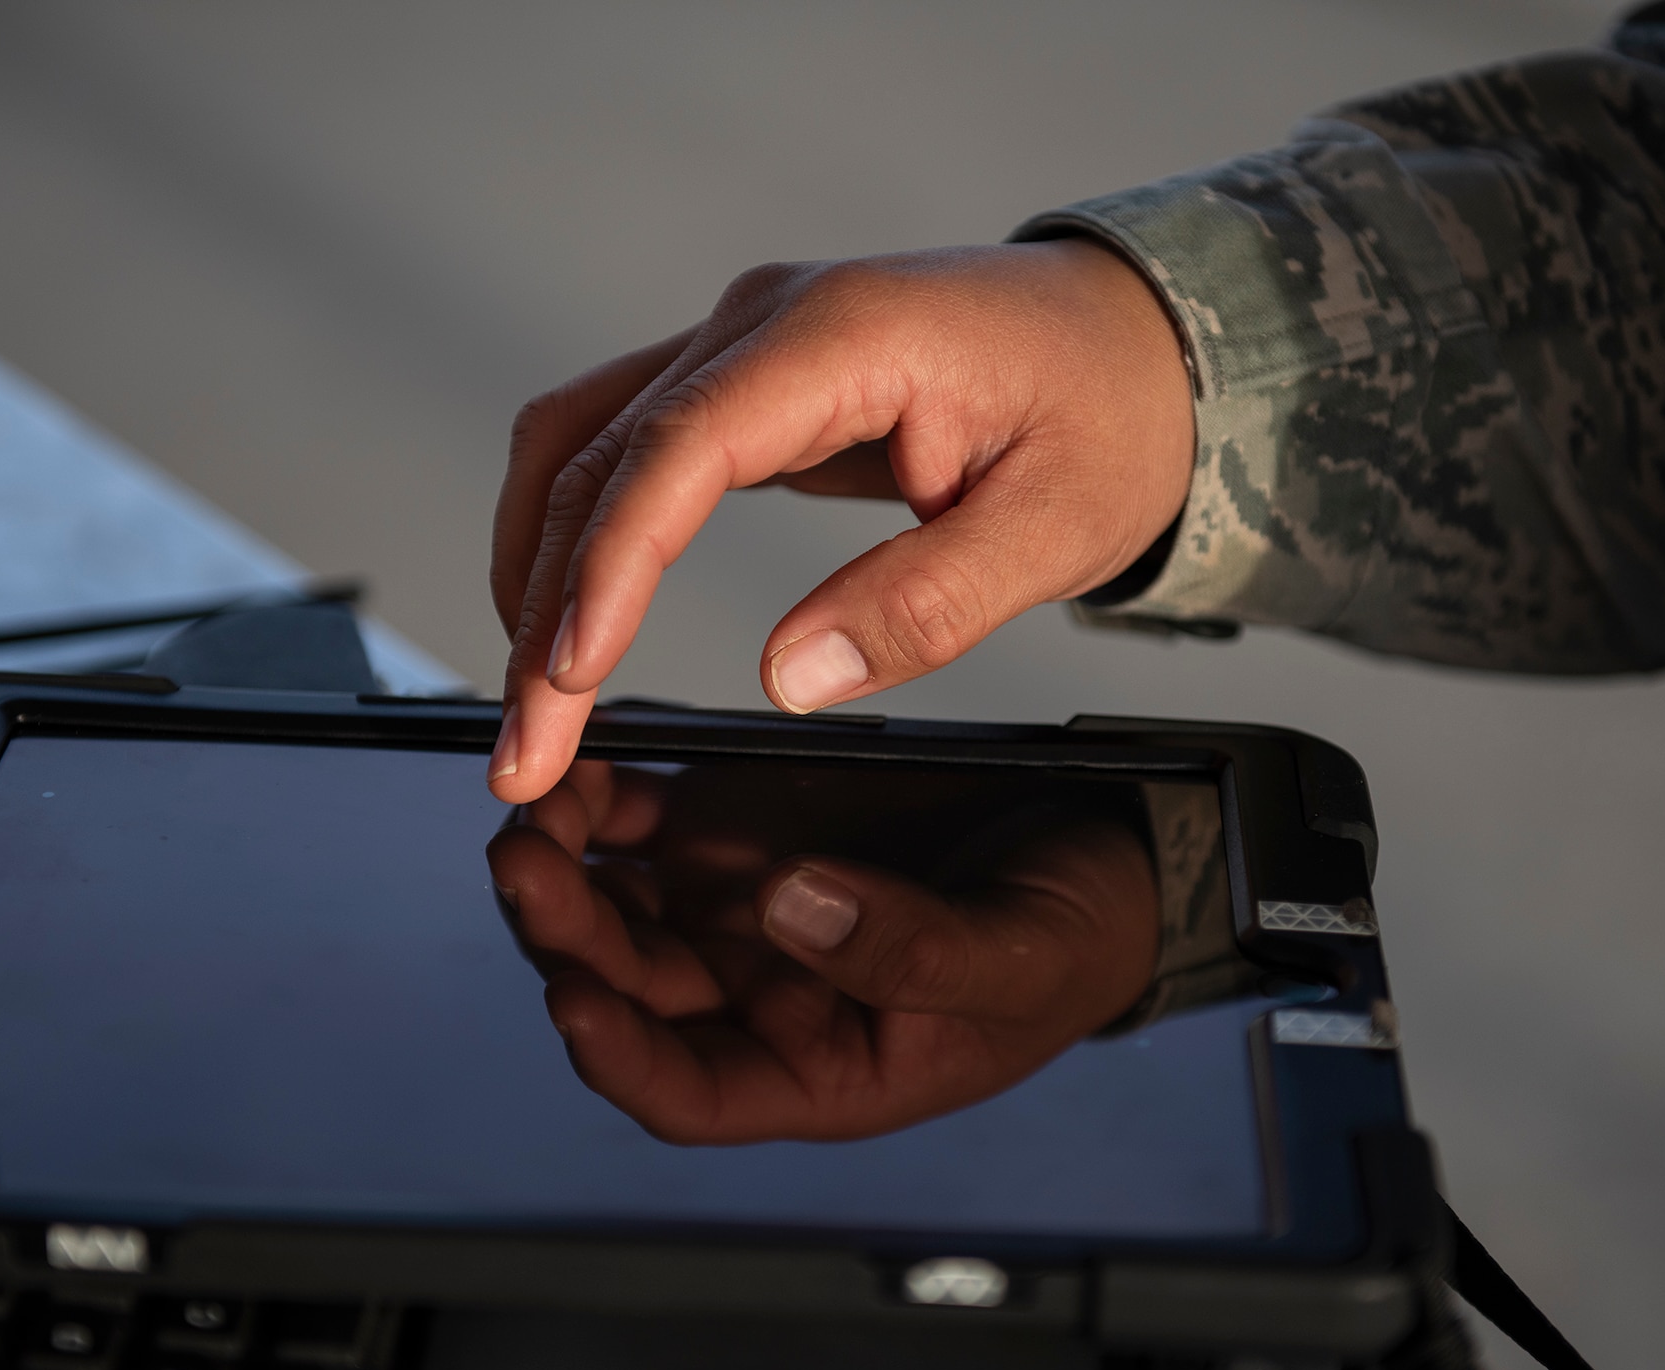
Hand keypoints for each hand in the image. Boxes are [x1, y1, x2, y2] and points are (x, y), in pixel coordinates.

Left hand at [484, 760, 1158, 1142]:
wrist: (1104, 852)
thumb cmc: (1070, 940)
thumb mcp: (1013, 959)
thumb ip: (908, 948)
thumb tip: (789, 907)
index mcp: (819, 1066)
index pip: (688, 1092)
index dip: (620, 1058)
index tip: (575, 999)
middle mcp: (761, 997)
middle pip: (628, 989)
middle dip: (565, 935)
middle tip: (527, 861)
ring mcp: (743, 910)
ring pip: (615, 907)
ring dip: (564, 864)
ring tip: (539, 803)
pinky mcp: (741, 832)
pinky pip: (643, 827)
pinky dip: (602, 798)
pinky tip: (583, 763)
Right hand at [487, 240, 1193, 802]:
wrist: (1137, 342)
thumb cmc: (1109, 414)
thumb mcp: (1055, 527)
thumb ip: (926, 602)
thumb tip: (787, 681)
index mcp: (845, 336)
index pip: (679, 447)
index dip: (611, 566)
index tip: (570, 674)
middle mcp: (768, 323)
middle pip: (599, 454)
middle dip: (544, 608)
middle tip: (527, 751)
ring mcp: (747, 346)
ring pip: (582, 446)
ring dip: (538, 572)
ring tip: (535, 707)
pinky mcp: (746, 384)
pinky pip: (623, 450)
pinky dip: (581, 538)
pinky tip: (574, 623)